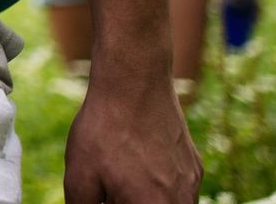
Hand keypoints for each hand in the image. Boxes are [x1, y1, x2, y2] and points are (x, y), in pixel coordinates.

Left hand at [64, 70, 200, 201]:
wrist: (134, 83)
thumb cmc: (104, 130)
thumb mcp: (80, 177)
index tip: (107, 196)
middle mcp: (181, 203)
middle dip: (127, 200)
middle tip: (110, 190)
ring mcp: (192, 185)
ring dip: (144, 198)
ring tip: (122, 176)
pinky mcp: (194, 167)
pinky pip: (178, 190)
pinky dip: (158, 187)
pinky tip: (137, 166)